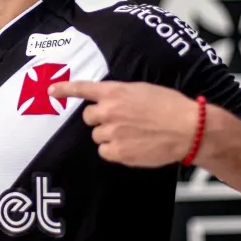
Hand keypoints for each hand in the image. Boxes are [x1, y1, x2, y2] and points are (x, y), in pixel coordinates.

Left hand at [48, 80, 198, 167]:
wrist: (188, 129)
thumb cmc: (170, 106)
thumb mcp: (142, 90)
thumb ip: (120, 94)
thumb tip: (108, 101)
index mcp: (115, 92)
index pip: (83, 89)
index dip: (64, 89)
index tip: (51, 91)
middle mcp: (109, 110)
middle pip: (89, 117)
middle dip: (100, 119)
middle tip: (121, 121)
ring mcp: (112, 132)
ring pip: (97, 136)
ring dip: (109, 135)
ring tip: (132, 134)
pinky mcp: (118, 152)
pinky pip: (104, 152)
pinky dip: (114, 150)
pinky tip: (132, 146)